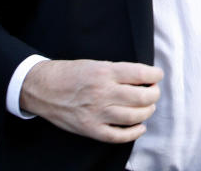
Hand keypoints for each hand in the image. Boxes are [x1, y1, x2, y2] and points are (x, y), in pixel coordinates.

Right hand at [20, 59, 162, 142]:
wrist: (43, 88)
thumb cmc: (72, 73)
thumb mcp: (96, 64)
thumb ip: (119, 72)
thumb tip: (145, 79)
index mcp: (104, 73)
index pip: (140, 74)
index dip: (155, 75)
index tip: (157, 76)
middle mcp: (102, 93)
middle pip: (141, 97)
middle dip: (154, 94)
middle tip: (153, 92)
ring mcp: (96, 113)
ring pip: (133, 117)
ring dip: (147, 112)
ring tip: (147, 107)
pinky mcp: (89, 129)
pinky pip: (117, 136)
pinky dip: (133, 133)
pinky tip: (140, 127)